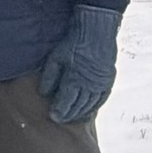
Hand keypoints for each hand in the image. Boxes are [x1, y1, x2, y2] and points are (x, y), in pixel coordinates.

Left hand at [38, 5, 121, 123]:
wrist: (96, 32)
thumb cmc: (72, 44)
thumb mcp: (55, 58)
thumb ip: (49, 77)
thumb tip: (43, 93)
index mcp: (75, 79)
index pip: (66, 101)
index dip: (60, 111)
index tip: (53, 117)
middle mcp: (90, 85)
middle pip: (79, 105)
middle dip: (69, 114)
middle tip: (61, 120)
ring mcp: (101, 83)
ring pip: (91, 104)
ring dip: (81, 112)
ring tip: (72, 118)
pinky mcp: (109, 80)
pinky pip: (102, 98)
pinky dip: (94, 106)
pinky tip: (88, 110)